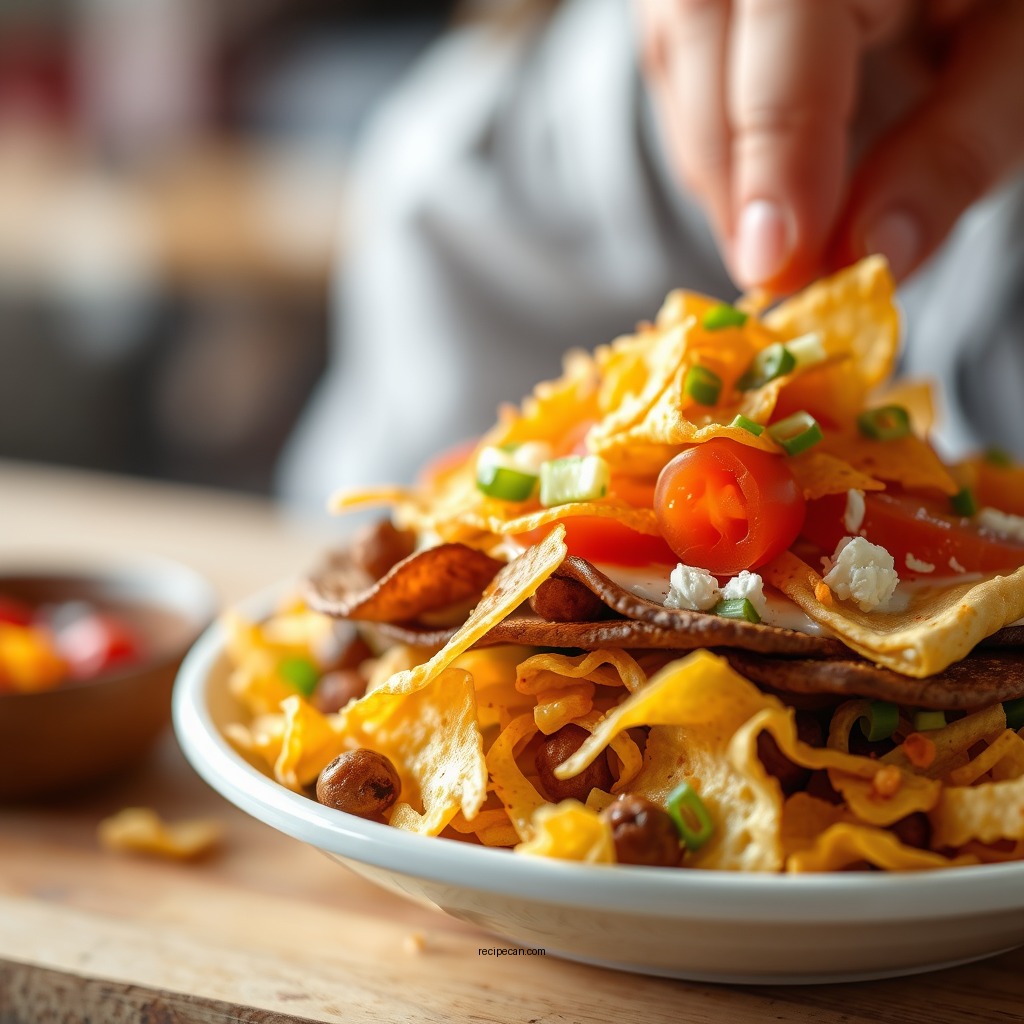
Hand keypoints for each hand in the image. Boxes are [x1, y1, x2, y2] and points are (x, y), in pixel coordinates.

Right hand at [636, 0, 1023, 292]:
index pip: (788, 19)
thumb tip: (873, 254)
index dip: (775, 153)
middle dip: (735, 173)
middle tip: (777, 275)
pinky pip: (672, 56)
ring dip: (718, 165)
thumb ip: (954, 148)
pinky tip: (758, 180)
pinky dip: (710, 134)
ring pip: (674, 55)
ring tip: (775, 236)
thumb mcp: (1020, 54)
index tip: (775, 266)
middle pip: (701, 37)